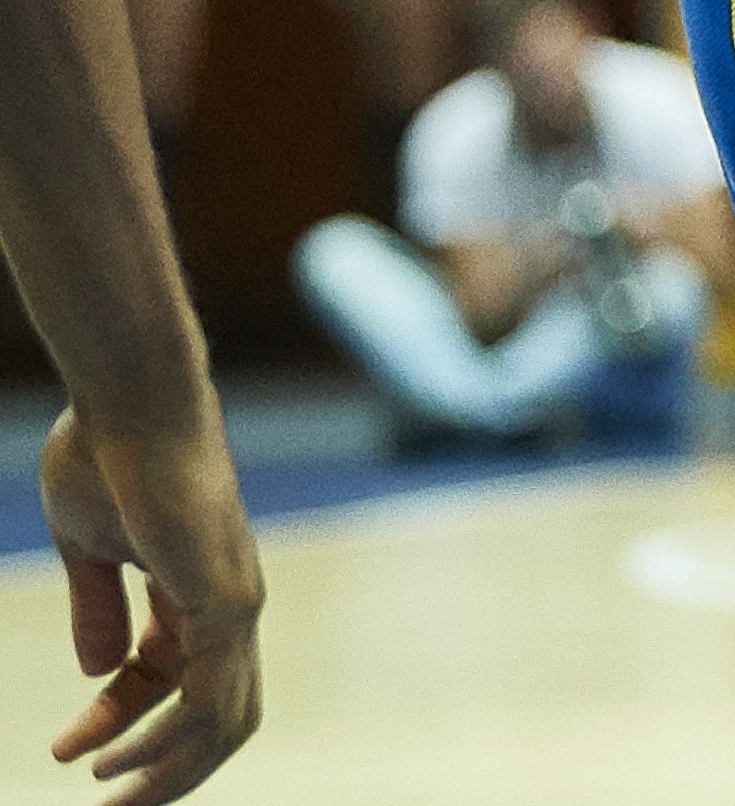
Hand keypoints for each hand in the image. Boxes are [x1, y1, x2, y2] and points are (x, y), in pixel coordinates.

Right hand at [39, 405, 261, 802]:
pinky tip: (120, 762)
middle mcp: (229, 603)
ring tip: (110, 801)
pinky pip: (212, 695)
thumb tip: (98, 671)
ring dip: (168, 771)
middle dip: (166, 768)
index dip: (118, 724)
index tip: (66, 752)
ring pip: (223, 719)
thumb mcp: (90, 547)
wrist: (129, 402)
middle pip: (217, 715)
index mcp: (196, 590)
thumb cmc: (106, 454)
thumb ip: (99, 606)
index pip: (169, 682)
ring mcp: (235, 602)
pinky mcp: (226, 599)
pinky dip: (173, 741)